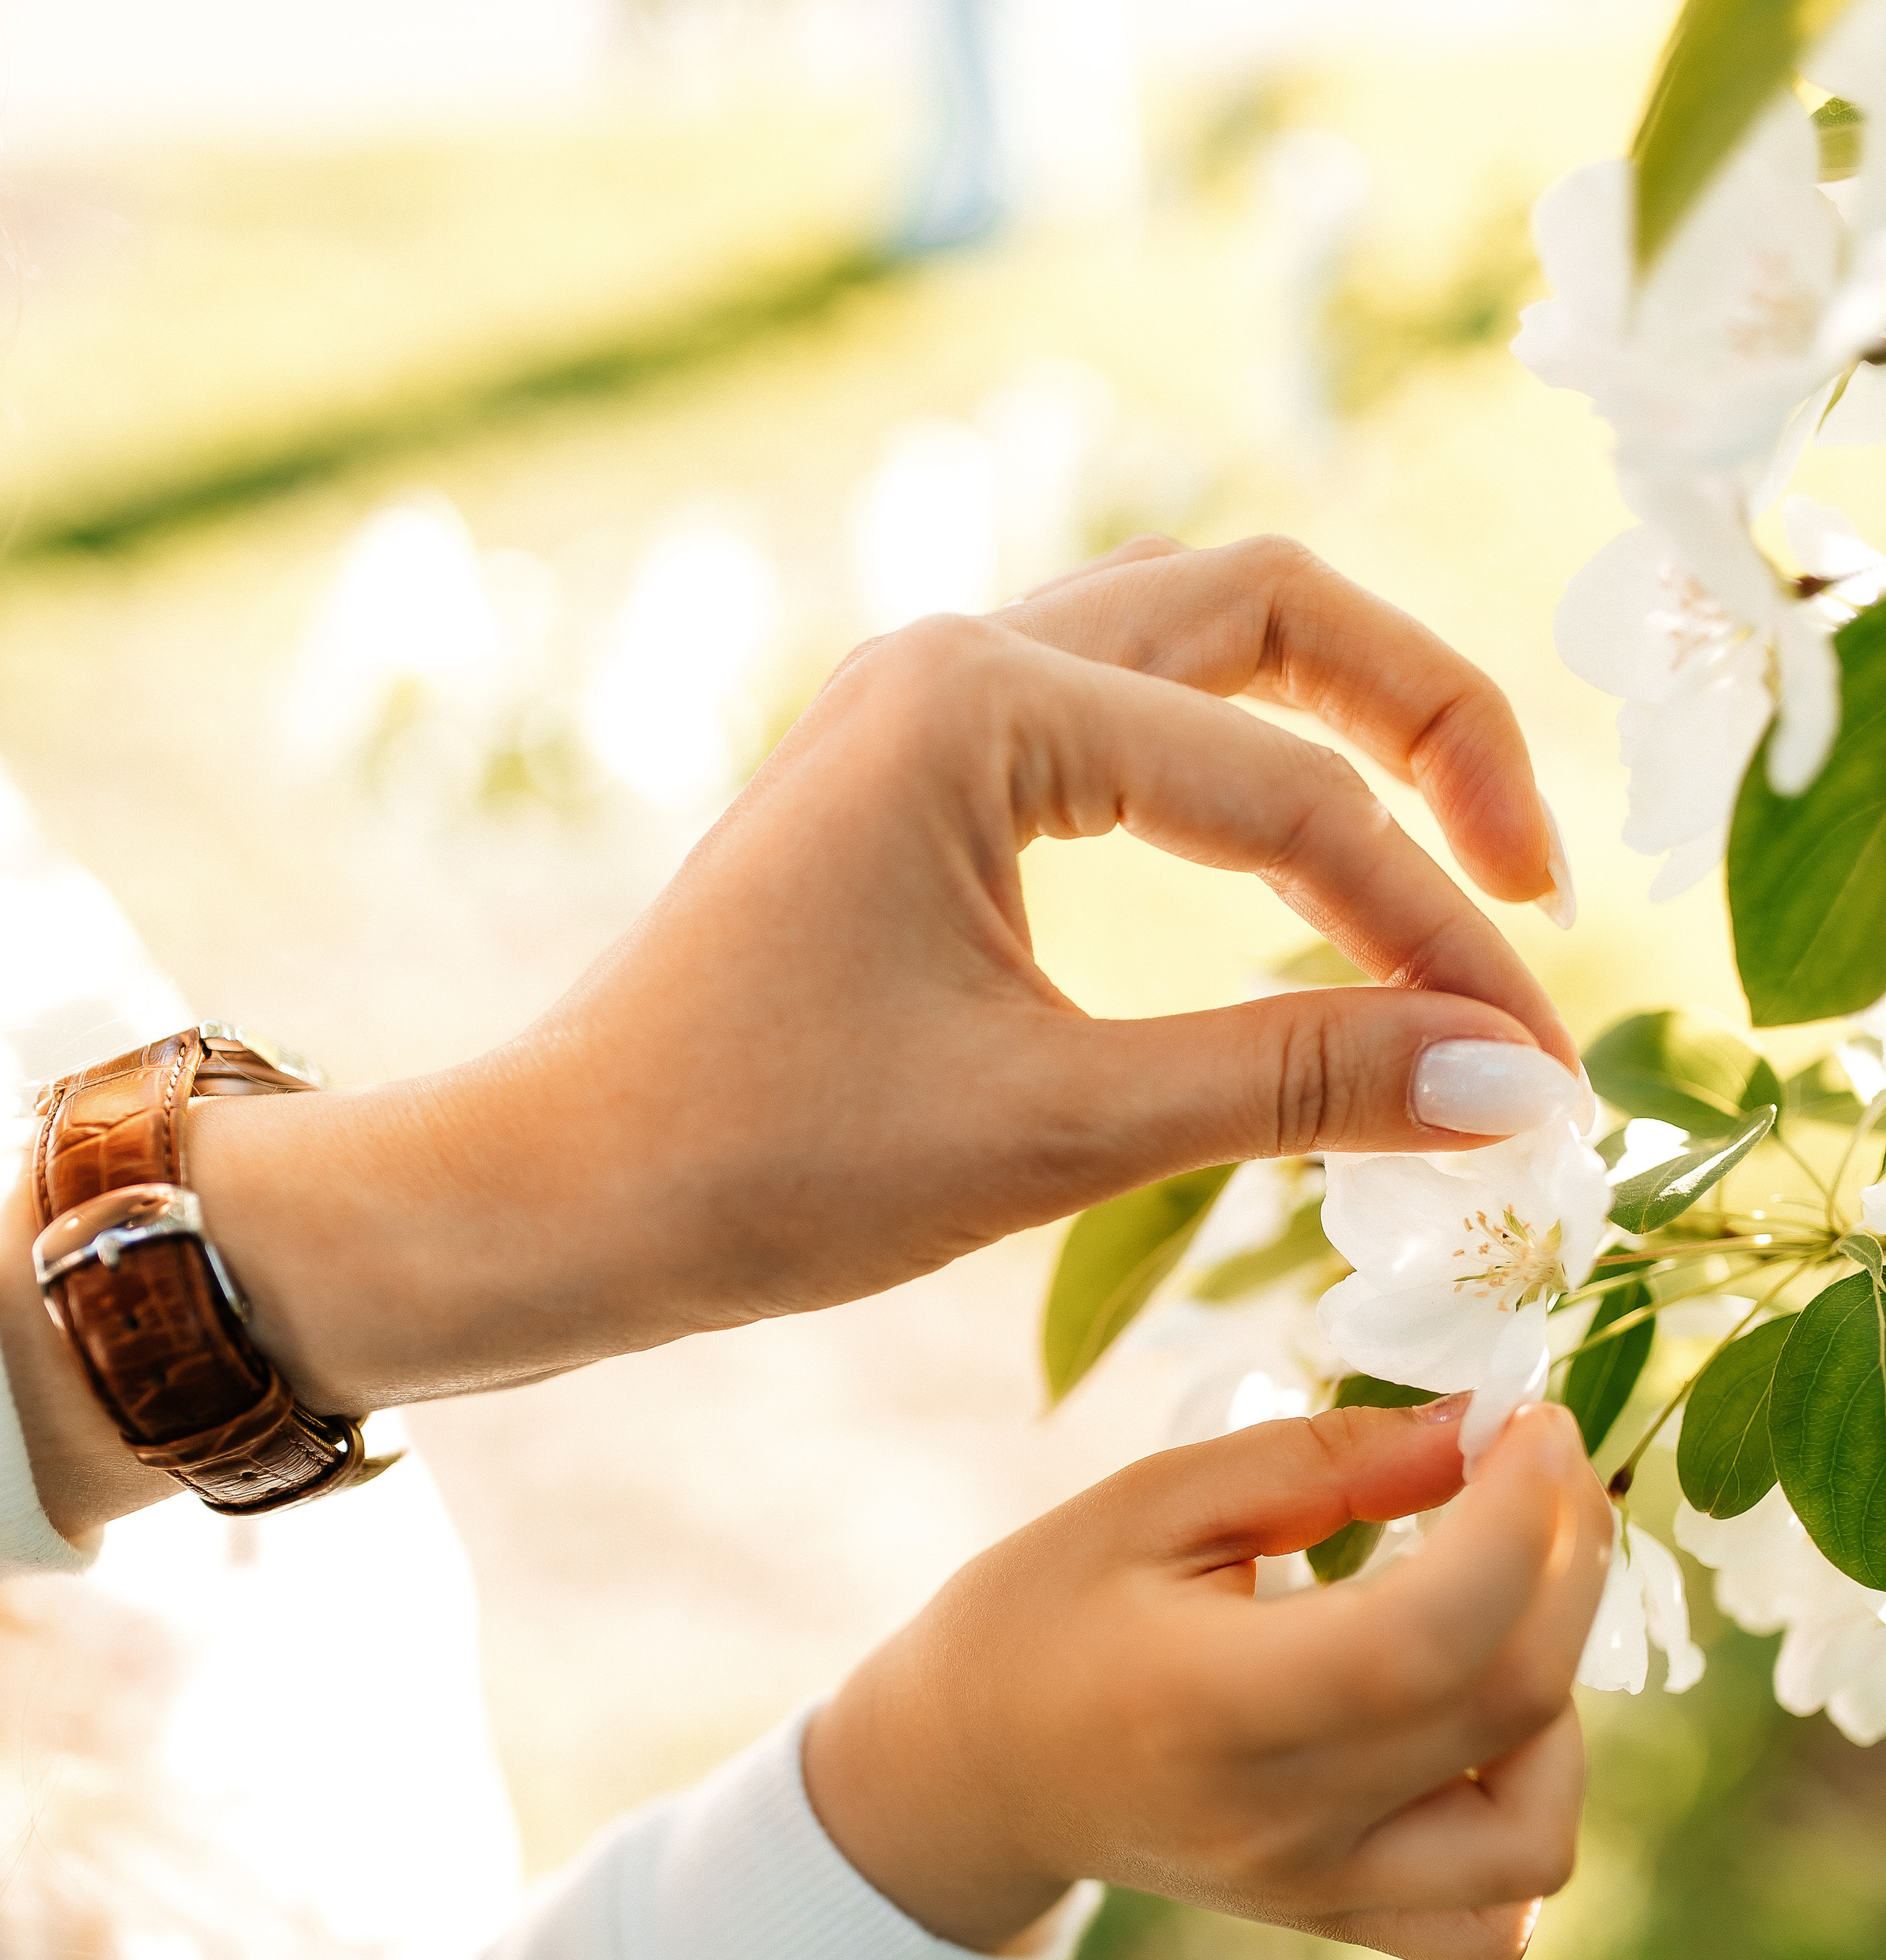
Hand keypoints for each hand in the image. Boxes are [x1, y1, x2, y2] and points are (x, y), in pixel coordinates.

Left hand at [3, 535, 1581, 1539]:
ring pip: (1201, 643)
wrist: (556, 1198)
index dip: (1431, 934)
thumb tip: (1510, 1083)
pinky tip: (1293, 883)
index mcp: (981, 706)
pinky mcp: (917, 777)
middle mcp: (959, 656)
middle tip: (1528, 878)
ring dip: (1339, 734)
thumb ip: (1293, 1081)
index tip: (1531, 1067)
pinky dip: (1241, 781)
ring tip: (1443, 872)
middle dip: (1427, 729)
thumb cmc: (760, 1163)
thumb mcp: (1052, 1128)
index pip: (1286, 795)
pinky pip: (1128, 727)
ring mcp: (930, 703)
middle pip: (1273, 610)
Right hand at [802, 1401, 1612, 1959]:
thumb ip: (1318, 1459)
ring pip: (1535, 1836)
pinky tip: (1484, 1724)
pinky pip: (1496, 1921)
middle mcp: (1280, 1821)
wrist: (968, 1775)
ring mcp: (1317, 1889)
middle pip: (1510, 1704)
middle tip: (1537, 1460)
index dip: (1521, 1516)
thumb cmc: (1042, 1613)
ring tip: (1502, 1602)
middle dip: (1566, 1555)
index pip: (1431, 1633)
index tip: (1528, 1418)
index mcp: (1212, 1704)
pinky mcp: (1339, 1917)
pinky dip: (1531, 1820)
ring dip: (1561, 1699)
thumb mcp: (1148, 1500)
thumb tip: (1475, 1425)